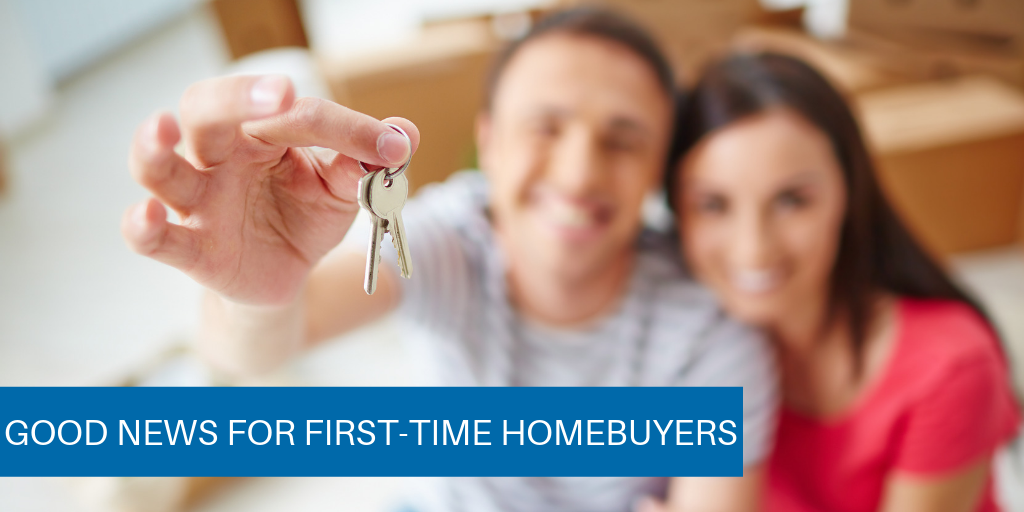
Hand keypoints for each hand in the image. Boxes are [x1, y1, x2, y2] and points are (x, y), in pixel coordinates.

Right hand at [121, 75, 419, 304]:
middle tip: (281, 95)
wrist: (288, 276)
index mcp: (260, 131)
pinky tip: (146, 214)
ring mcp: (199, 202)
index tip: (390, 147)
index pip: (294, 114)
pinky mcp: (192, 250)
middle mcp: (219, 157)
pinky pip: (155, 238)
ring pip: (158, 166)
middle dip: (238, 97)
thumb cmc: (305, 215)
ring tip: (163, 129)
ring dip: (154, 147)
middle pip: (206, 110)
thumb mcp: (343, 190)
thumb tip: (405, 135)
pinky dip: (143, 226)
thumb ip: (365, 164)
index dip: (345, 129)